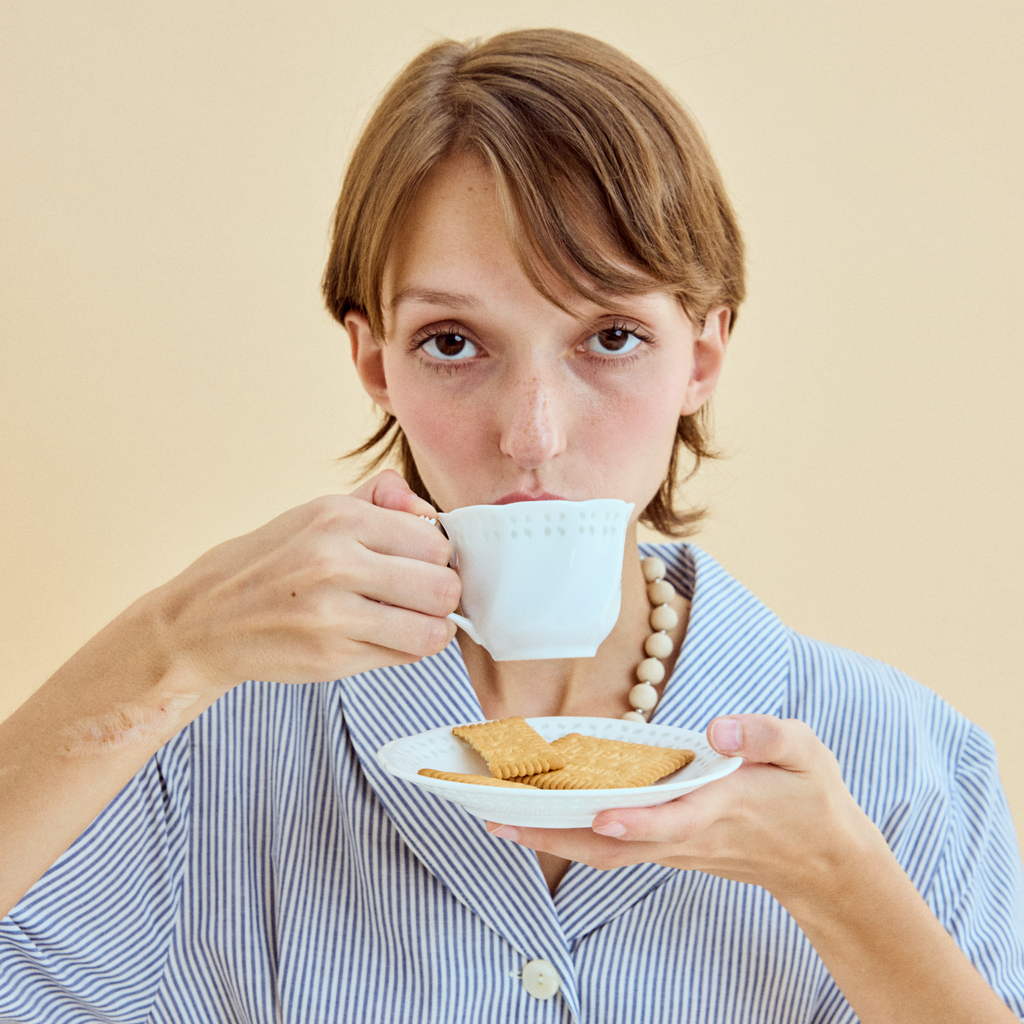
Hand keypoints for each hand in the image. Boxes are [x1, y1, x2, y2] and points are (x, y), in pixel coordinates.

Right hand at [149, 469, 460, 692]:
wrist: (203, 619)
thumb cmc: (269, 563)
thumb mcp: (316, 514)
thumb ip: (380, 501)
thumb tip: (426, 506)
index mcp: (340, 517)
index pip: (436, 540)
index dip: (438, 556)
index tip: (423, 564)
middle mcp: (337, 562)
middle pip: (443, 586)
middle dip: (443, 595)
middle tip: (424, 597)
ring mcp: (333, 614)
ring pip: (432, 629)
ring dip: (432, 628)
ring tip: (413, 620)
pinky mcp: (330, 657)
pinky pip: (403, 657)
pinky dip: (406, 650)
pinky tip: (386, 637)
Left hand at [488, 714, 885, 903]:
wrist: (821, 861)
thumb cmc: (809, 796)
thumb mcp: (807, 753)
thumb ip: (766, 737)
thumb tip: (720, 729)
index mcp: (723, 806)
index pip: (675, 819)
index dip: (639, 820)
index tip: (601, 814)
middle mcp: (689, 835)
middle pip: (615, 845)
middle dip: (556, 834)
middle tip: (497, 816)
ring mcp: (675, 848)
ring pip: (605, 851)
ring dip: (552, 837)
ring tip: (497, 816)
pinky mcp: (668, 848)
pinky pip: (612, 848)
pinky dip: (572, 835)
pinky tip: (539, 816)